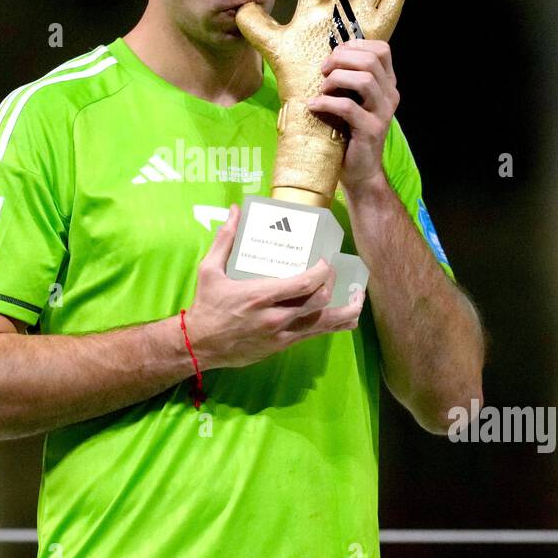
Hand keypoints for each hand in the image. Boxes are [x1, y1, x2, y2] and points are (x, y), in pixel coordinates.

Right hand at [183, 204, 362, 370]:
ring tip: (358, 299)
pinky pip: (313, 335)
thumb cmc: (206, 305)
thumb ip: (225, 239)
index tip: (324, 261)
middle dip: (331, 284)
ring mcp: (281, 335)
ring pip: (323, 324)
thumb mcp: (209, 270)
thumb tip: (234, 211)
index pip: (303, 284)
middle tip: (331, 271)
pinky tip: (342, 319)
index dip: (321, 272)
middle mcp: (275, 317)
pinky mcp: (281, 346)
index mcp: (260, 295)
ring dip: (344, 311)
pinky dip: (331, 326)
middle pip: (318, 301)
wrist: (199, 345)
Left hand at [307, 38, 398, 191]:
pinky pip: (348, 107)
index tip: (335, 56)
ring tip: (322, 90)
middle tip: (323, 72)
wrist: (360, 170)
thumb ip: (347, 79)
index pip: (382, 49)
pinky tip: (314, 106)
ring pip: (364, 80)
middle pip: (371, 60)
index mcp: (387, 84)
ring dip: (336, 80)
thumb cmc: (349, 131)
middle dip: (341, 60)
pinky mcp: (371, 130)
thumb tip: (326, 58)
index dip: (355, 46)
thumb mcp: (352, 99)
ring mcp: (383, 113)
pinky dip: (326, 103)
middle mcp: (389, 95)